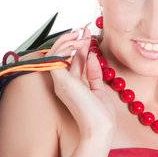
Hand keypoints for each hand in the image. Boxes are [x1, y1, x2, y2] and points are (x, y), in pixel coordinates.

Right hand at [45, 26, 119, 141]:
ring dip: (69, 39)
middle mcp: (63, 82)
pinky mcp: (60, 79)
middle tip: (85, 28)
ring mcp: (60, 81)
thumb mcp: (99, 89)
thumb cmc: (101, 116)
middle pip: (65, 55)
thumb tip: (92, 55)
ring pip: (57, 52)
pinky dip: (66, 45)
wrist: (100, 128)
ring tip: (82, 33)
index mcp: (72, 86)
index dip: (81, 46)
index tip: (89, 34)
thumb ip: (93, 73)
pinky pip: (56, 55)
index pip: (73, 61)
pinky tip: (79, 42)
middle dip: (74, 39)